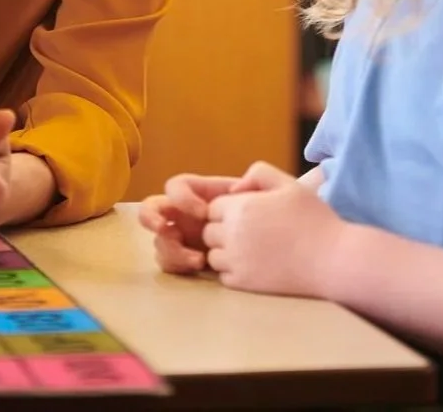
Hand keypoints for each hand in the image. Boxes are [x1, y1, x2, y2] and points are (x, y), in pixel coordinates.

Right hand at [139, 162, 293, 274]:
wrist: (289, 246)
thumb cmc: (281, 216)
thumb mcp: (277, 188)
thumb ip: (259, 177)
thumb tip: (235, 191)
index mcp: (203, 193)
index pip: (176, 186)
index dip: (182, 196)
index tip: (204, 212)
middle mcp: (188, 215)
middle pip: (153, 210)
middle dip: (153, 218)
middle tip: (168, 230)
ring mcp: (186, 239)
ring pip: (159, 240)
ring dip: (170, 249)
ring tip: (198, 260)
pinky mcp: (189, 261)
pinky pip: (169, 262)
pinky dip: (176, 264)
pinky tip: (200, 266)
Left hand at [203, 176, 348, 296]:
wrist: (332, 259)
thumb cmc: (313, 219)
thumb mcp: (288, 184)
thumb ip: (258, 174)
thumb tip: (233, 189)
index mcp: (240, 208)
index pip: (213, 207)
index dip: (229, 208)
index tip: (251, 213)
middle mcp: (233, 235)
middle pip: (209, 231)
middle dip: (223, 230)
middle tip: (252, 232)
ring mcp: (237, 261)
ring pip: (213, 255)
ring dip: (226, 252)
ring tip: (253, 249)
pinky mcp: (245, 284)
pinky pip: (224, 277)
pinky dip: (234, 272)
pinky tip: (256, 265)